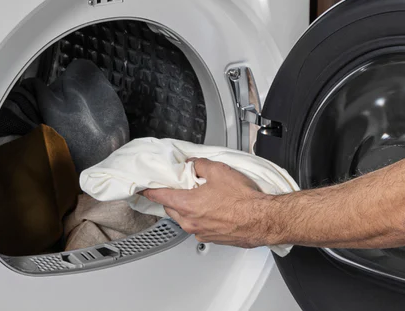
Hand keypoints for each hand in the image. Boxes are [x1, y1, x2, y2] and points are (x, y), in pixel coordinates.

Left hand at [141, 158, 271, 246]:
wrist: (261, 219)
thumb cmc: (243, 199)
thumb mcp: (218, 171)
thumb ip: (199, 165)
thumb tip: (193, 165)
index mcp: (187, 204)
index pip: (159, 196)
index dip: (149, 190)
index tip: (143, 188)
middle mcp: (190, 222)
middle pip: (171, 208)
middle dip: (173, 197)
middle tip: (183, 187)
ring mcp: (201, 232)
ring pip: (185, 219)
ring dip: (189, 209)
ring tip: (205, 198)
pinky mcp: (213, 239)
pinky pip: (200, 227)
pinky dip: (202, 218)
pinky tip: (217, 210)